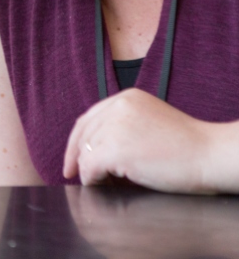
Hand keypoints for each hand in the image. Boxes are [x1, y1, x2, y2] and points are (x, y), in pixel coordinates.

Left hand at [62, 88, 219, 192]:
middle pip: (83, 134)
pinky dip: (91, 179)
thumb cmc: (187, 147)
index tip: (72, 157)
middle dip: (75, 156)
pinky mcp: (116, 149)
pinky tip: (100, 185)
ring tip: (101, 182)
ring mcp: (116, 127)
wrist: (211, 156)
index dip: (76, 140)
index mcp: (127, 98)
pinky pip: (90, 167)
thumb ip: (123, 125)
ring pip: (85, 152)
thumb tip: (92, 148)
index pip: (88, 118)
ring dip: (90, 170)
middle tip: (71, 174)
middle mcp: (118, 106)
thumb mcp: (149, 122)